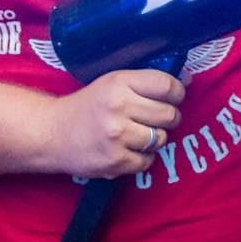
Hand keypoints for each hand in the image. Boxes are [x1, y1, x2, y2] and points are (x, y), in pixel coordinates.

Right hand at [47, 69, 184, 178]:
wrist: (51, 134)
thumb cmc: (88, 106)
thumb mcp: (113, 82)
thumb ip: (147, 82)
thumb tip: (189, 80)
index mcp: (120, 82)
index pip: (167, 86)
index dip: (177, 93)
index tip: (173, 98)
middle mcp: (118, 107)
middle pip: (169, 115)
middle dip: (168, 118)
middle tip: (154, 118)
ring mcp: (117, 136)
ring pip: (160, 139)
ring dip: (154, 138)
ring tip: (136, 134)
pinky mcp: (115, 162)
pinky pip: (148, 161)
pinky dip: (141, 158)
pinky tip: (126, 150)